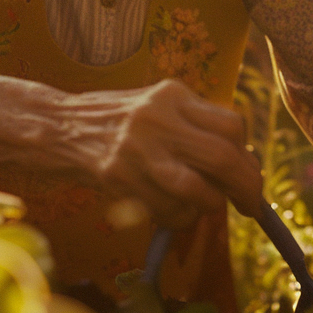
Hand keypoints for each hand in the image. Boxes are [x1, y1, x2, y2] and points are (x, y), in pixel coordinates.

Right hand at [51, 79, 264, 229]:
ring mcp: (137, 149)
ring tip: (209, 207)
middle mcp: (158, 118)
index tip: (249, 171)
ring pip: (196, 189)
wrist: (59, 126)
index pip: (231, 125)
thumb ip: (195, 127)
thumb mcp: (157, 106)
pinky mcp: (119, 178)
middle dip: (246, 187)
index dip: (247, 154)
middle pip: (222, 157)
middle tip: (253, 205)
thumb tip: (243, 165)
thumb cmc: (119, 120)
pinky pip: (166, 209)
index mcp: (173, 95)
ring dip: (211, 205)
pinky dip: (180, 218)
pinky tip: (174, 212)